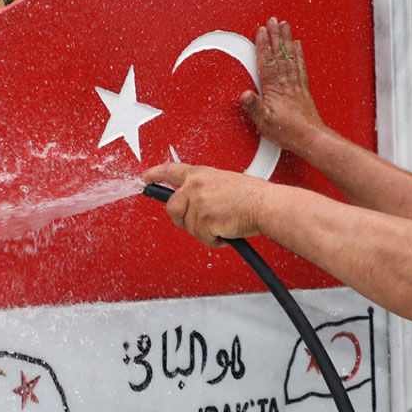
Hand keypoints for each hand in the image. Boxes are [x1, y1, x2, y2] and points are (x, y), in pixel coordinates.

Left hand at [142, 163, 269, 247]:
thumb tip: (192, 201)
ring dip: (206, 231)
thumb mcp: (223, 181)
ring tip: (224, 223)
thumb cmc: (252, 196)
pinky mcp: (204, 220)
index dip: (154, 175)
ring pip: (189, 227)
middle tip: (202, 222)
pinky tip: (227, 231)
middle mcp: (195, 186)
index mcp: (200, 174)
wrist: (266, 205)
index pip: (170, 171)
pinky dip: (216, 240)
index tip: (144, 178)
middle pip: (172, 208)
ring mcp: (198, 202)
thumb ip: (203, 188)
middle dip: (183, 219)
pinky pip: (203, 238)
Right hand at [240, 17, 327, 155]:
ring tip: (285, 25)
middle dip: (275, 36)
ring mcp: (296, 84)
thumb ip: (253, 107)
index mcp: (275, 88)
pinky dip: (298, 54)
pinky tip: (297, 46)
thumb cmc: (288, 132)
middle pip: (279, 54)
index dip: (263, 45)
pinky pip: (300, 66)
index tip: (260, 30)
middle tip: (273, 20)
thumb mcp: (264, 122)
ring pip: (290, 56)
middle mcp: (286, 83)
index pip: (267, 62)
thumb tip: (243, 94)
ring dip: (286, 40)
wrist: (310, 138)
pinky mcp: (303, 89)